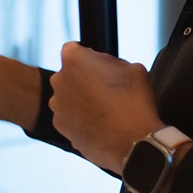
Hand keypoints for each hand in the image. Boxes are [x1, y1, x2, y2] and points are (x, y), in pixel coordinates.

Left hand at [49, 42, 164, 174]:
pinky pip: (70, 117)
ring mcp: (58, 106)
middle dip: (84, 79)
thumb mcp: (132, 68)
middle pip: (70, 74)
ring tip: (105, 110)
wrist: (133, 144)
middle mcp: (59, 81)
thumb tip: (104, 66)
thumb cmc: (134, 104)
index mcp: (74, 60)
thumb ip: (111, 62)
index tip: (100, 67)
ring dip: (81, 100)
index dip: (88, 56)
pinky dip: (81, 120)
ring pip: (69, 97)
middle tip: (107, 90)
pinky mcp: (60, 127)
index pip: (73, 49)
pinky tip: (101, 125)